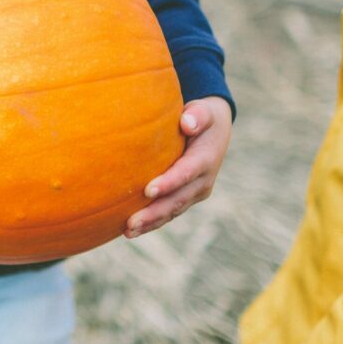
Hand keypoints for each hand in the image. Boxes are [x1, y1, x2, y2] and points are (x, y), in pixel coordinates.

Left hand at [125, 95, 232, 237]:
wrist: (214, 131)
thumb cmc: (201, 117)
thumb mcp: (203, 111)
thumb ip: (198, 115)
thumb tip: (187, 123)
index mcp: (206, 160)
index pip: (186, 173)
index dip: (169, 183)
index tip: (148, 190)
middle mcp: (202, 181)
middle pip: (177, 200)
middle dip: (154, 213)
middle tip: (130, 223)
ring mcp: (194, 193)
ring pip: (172, 211)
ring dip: (150, 223)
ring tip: (128, 232)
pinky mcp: (185, 198)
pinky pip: (168, 213)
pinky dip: (152, 222)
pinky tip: (131, 230)